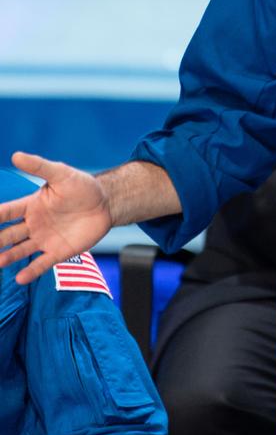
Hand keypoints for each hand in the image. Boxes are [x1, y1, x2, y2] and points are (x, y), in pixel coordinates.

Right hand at [0, 152, 111, 284]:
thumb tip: (16, 155)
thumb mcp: (61, 174)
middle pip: (8, 235)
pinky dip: (31, 271)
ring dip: (8, 257)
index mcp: (31, 206)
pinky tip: (20, 279)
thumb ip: (39, 166)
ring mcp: (45, 239)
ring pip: (20, 250)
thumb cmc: (82, 186)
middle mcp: (34, 224)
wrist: (106, 203)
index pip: (6, 213)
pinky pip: (42, 263)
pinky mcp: (59, 252)